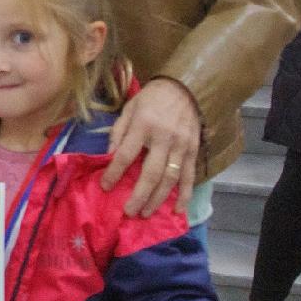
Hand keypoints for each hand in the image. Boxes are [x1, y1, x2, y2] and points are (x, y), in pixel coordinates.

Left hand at [101, 78, 200, 217]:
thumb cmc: (151, 99)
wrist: (184, 87)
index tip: (105, 186)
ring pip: (170, 179)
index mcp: (143, 126)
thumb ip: (118, 132)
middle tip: (129, 212)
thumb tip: (109, 156)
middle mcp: (163, 138)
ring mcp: (181, 146)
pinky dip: (185, 195)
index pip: (125, 154)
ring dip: (158, 199)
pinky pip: (189, 176)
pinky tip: (178, 210)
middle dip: (139, 195)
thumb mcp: (128, 109)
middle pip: (150, 173)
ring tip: (146, 213)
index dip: (114, 172)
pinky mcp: (194, 150)